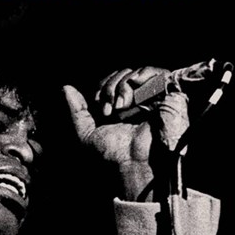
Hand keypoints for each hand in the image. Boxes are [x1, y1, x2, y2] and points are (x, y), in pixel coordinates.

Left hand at [63, 67, 189, 199]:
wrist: (132, 163)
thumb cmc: (111, 154)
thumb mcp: (86, 133)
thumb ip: (76, 111)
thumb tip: (66, 87)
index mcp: (119, 109)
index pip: (108, 83)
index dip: (101, 90)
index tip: (101, 112)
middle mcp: (136, 102)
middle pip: (120, 74)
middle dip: (109, 88)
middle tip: (111, 112)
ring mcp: (152, 98)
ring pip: (135, 73)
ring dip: (123, 86)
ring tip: (122, 108)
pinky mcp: (169, 95)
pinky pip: (156, 72)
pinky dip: (143, 75)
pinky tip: (135, 92)